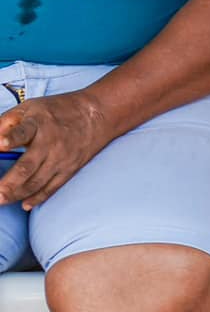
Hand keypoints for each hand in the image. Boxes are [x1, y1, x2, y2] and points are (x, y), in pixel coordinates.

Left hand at [0, 90, 116, 208]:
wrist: (97, 114)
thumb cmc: (57, 110)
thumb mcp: (30, 107)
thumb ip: (6, 122)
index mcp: (38, 123)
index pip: (23, 132)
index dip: (10, 139)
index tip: (0, 145)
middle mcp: (51, 142)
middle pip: (27, 166)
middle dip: (9, 183)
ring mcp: (61, 158)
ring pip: (37, 182)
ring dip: (17, 194)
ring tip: (1, 200)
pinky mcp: (69, 168)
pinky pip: (52, 187)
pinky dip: (38, 197)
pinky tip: (25, 205)